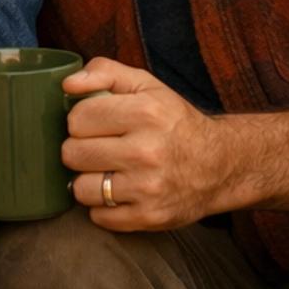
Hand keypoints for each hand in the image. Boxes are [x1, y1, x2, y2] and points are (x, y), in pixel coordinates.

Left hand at [62, 58, 231, 229]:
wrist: (219, 164)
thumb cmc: (174, 122)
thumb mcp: (146, 85)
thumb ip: (104, 72)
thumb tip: (68, 84)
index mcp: (145, 113)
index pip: (77, 118)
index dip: (81, 120)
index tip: (96, 124)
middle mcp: (146, 151)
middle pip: (73, 154)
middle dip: (81, 150)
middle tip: (101, 148)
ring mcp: (147, 188)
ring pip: (81, 189)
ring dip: (89, 181)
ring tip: (108, 171)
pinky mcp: (148, 217)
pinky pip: (98, 216)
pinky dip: (103, 207)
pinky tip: (120, 192)